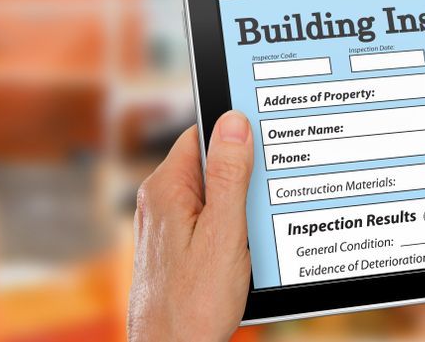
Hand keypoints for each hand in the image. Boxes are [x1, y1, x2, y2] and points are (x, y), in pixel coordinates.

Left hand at [128, 111, 253, 341]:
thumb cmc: (193, 303)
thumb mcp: (223, 231)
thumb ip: (229, 174)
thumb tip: (233, 122)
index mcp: (166, 189)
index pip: (202, 135)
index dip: (235, 137)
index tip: (264, 145)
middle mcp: (160, 203)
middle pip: (211, 167)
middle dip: (243, 181)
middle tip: (261, 205)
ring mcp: (166, 227)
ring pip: (214, 198)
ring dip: (240, 211)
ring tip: (250, 239)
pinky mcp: (175, 249)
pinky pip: (210, 224)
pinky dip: (231, 232)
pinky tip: (243, 255)